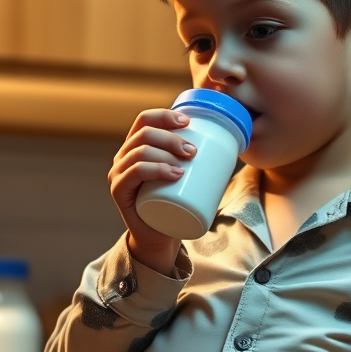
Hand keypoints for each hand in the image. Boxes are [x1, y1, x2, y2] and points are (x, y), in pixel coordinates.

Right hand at [109, 107, 196, 275]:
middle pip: (144, 134)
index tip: (188, 122)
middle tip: (192, 152)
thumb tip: (232, 144)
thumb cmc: (174, 203)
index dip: (165, 115)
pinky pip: (134, 173)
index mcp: (135, 146)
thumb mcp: (184, 176)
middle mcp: (123, 156)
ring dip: (166, 153)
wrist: (158, 235)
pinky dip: (155, 170)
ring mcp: (118, 173)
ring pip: (140, 152)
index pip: (145, 120)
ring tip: (186, 165)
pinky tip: (174, 174)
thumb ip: (197, 160)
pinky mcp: (119, 191)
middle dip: (171, 138)